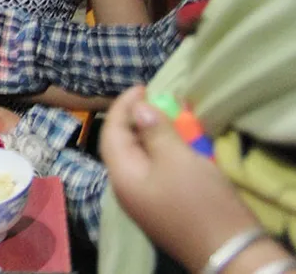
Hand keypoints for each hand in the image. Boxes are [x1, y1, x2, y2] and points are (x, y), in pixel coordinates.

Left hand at [100, 86, 264, 272]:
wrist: (229, 252)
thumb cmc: (200, 201)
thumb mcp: (177, 159)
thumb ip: (154, 131)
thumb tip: (139, 109)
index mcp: (122, 175)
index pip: (111, 132)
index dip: (124, 106)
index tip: (142, 87)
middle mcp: (125, 188)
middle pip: (122, 144)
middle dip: (135, 119)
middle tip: (156, 99)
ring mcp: (143, 199)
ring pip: (138, 157)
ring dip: (150, 134)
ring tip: (167, 116)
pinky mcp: (162, 205)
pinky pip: (154, 169)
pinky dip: (161, 151)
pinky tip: (176, 143)